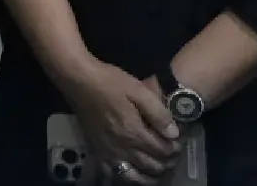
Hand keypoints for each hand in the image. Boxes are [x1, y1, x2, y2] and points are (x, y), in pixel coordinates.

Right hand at [51, 57, 178, 184]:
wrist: (79, 81)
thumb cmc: (110, 82)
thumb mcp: (138, 90)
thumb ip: (158, 113)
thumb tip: (173, 133)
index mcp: (134, 132)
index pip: (162, 150)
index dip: (174, 148)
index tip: (178, 141)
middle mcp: (122, 147)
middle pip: (151, 165)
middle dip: (166, 162)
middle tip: (171, 154)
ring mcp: (108, 152)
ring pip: (134, 176)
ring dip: (149, 176)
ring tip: (158, 169)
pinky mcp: (97, 151)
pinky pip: (113, 173)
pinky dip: (127, 176)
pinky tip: (133, 171)